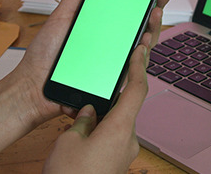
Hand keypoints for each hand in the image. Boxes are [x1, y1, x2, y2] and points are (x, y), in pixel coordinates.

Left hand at [10, 0, 173, 122]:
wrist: (34, 88)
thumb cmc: (44, 56)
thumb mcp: (61, 17)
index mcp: (100, 23)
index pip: (124, 1)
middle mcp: (110, 39)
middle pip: (140, 19)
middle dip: (156, 1)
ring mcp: (114, 57)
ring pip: (143, 40)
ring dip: (154, 24)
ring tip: (156, 10)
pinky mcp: (114, 76)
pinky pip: (134, 64)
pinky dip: (143, 50)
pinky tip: (145, 37)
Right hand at [43, 43, 150, 172]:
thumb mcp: (69, 141)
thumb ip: (82, 120)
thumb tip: (89, 111)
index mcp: (119, 129)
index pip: (136, 90)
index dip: (139, 66)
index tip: (141, 48)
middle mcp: (128, 140)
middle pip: (127, 106)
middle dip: (116, 92)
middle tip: (107, 74)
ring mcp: (123, 153)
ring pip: (118, 123)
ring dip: (105, 113)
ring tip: (84, 109)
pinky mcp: (116, 162)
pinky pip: (113, 136)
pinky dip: (102, 127)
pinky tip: (85, 129)